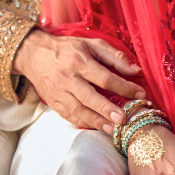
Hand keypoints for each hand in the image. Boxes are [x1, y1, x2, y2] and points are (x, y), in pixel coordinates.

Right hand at [13, 29, 143, 131]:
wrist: (34, 54)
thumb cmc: (67, 48)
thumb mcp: (91, 44)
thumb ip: (115, 56)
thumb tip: (136, 70)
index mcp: (79, 60)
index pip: (104, 77)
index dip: (123, 87)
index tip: (140, 94)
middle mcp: (67, 78)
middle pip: (89, 97)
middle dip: (107, 109)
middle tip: (123, 119)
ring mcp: (58, 92)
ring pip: (78, 110)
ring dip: (96, 122)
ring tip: (113, 129)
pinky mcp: (53, 102)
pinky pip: (69, 116)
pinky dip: (84, 123)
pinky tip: (98, 127)